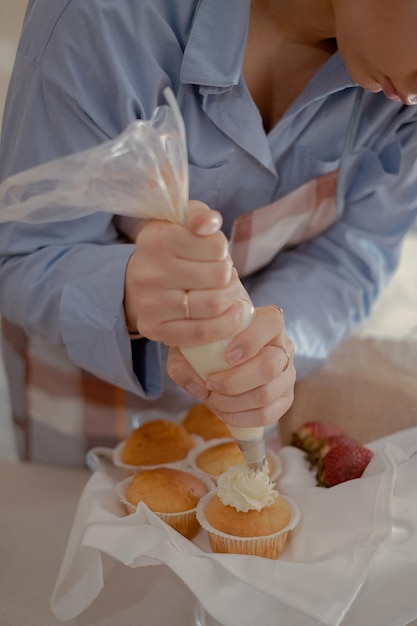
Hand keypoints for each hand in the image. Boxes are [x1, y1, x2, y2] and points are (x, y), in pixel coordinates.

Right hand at [123, 200, 243, 345]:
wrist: (135, 283)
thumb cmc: (168, 249)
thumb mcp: (180, 222)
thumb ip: (200, 215)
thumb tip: (209, 224)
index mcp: (157, 240)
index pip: (216, 247)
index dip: (223, 251)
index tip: (216, 254)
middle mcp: (150, 273)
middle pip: (219, 277)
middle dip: (229, 276)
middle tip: (222, 276)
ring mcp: (151, 304)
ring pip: (214, 305)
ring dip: (230, 299)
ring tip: (225, 292)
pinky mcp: (155, 330)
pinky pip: (202, 332)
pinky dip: (225, 324)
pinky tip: (230, 314)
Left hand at [167, 305, 294, 427]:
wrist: (216, 362)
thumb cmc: (207, 346)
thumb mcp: (188, 346)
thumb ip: (183, 362)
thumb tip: (199, 386)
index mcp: (268, 321)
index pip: (271, 323)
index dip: (250, 341)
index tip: (227, 357)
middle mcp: (284, 345)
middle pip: (270, 366)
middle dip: (235, 382)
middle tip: (211, 384)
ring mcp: (288, 373)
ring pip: (268, 393)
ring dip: (234, 403)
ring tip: (214, 400)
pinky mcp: (285, 398)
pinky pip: (270, 414)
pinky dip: (243, 418)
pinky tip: (225, 413)